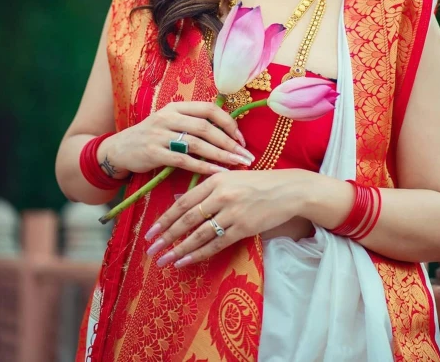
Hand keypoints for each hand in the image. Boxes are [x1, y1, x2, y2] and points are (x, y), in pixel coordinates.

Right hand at [101, 101, 254, 178]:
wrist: (119, 149)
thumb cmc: (152, 137)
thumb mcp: (170, 123)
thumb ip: (193, 124)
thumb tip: (226, 132)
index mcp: (176, 107)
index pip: (209, 109)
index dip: (228, 122)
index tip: (242, 139)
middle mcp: (168, 117)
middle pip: (206, 127)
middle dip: (229, 142)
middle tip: (246, 155)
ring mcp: (160, 134)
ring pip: (197, 143)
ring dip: (221, 154)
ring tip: (237, 164)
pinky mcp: (154, 152)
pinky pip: (184, 159)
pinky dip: (203, 166)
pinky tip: (217, 172)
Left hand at [144, 169, 311, 267]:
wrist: (288, 190)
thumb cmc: (257, 183)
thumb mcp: (230, 178)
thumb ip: (205, 189)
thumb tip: (177, 201)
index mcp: (216, 180)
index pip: (184, 202)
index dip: (166, 218)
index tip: (151, 231)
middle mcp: (222, 195)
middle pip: (188, 219)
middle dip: (167, 236)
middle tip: (151, 250)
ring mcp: (233, 212)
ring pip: (200, 234)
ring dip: (180, 249)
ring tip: (165, 260)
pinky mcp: (244, 227)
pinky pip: (217, 244)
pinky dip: (199, 253)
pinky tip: (186, 261)